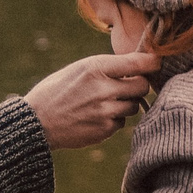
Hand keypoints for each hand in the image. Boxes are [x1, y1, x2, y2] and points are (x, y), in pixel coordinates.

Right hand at [24, 50, 159, 148]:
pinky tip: (94, 117)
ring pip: (134, 106)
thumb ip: (107, 67)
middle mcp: (103, 89)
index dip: (152, 62)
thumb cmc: (57, 90)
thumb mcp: (79, 69)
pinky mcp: (104, 130)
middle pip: (142, 86)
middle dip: (137, 85)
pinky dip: (113, 120)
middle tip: (126, 85)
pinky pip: (121, 122)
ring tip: (102, 103)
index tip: (156, 63)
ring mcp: (105, 111)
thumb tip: (139, 68)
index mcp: (96, 68)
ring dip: (125, 103)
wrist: (36, 122)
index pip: (138, 63)